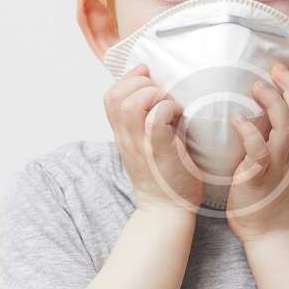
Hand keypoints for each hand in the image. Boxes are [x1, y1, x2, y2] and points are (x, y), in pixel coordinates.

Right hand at [104, 63, 203, 211]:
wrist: (167, 211)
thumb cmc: (164, 178)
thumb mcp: (145, 147)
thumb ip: (144, 124)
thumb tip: (157, 97)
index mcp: (123, 135)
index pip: (109, 97)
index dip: (127, 80)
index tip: (147, 78)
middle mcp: (127, 139)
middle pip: (116, 96)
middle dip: (140, 83)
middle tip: (161, 93)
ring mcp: (141, 145)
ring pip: (131, 105)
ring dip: (153, 95)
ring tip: (169, 104)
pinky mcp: (159, 152)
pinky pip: (156, 120)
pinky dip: (169, 109)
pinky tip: (179, 117)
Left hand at [225, 62, 288, 243]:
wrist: (270, 233)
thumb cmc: (270, 198)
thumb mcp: (281, 163)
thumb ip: (279, 139)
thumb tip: (267, 113)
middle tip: (275, 68)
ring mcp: (278, 166)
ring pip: (285, 128)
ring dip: (273, 103)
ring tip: (257, 86)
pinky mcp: (259, 177)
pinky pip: (258, 151)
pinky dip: (249, 132)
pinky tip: (237, 120)